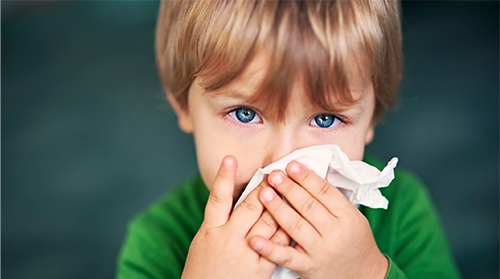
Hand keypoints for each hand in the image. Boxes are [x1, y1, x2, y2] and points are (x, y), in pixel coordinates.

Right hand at [181, 156, 288, 278]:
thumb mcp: (203, 240)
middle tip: (275, 171)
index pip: (218, 198)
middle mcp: (228, 238)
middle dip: (265, 187)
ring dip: (281, 203)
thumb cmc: (202, 269)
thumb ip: (218, 220)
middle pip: (250, 206)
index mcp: (211, 230)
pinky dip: (287, 229)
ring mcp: (246, 253)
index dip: (224, 177)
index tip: (230, 158)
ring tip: (289, 187)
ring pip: (268, 222)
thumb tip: (232, 198)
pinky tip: (295, 217)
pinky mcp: (260, 268)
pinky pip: (278, 244)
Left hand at [249, 161, 387, 278]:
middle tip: (273, 174)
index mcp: (348, 217)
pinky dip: (269, 248)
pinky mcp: (308, 267)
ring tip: (264, 193)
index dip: (306, 177)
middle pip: (308, 206)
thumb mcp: (353, 218)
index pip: (325, 192)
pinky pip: (286, 256)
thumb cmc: (356, 243)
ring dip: (277, 208)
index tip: (291, 165)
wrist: (365, 277)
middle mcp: (335, 233)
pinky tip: (255, 239)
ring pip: (296, 226)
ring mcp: (321, 251)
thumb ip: (334, 201)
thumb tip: (311, 175)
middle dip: (288, 188)